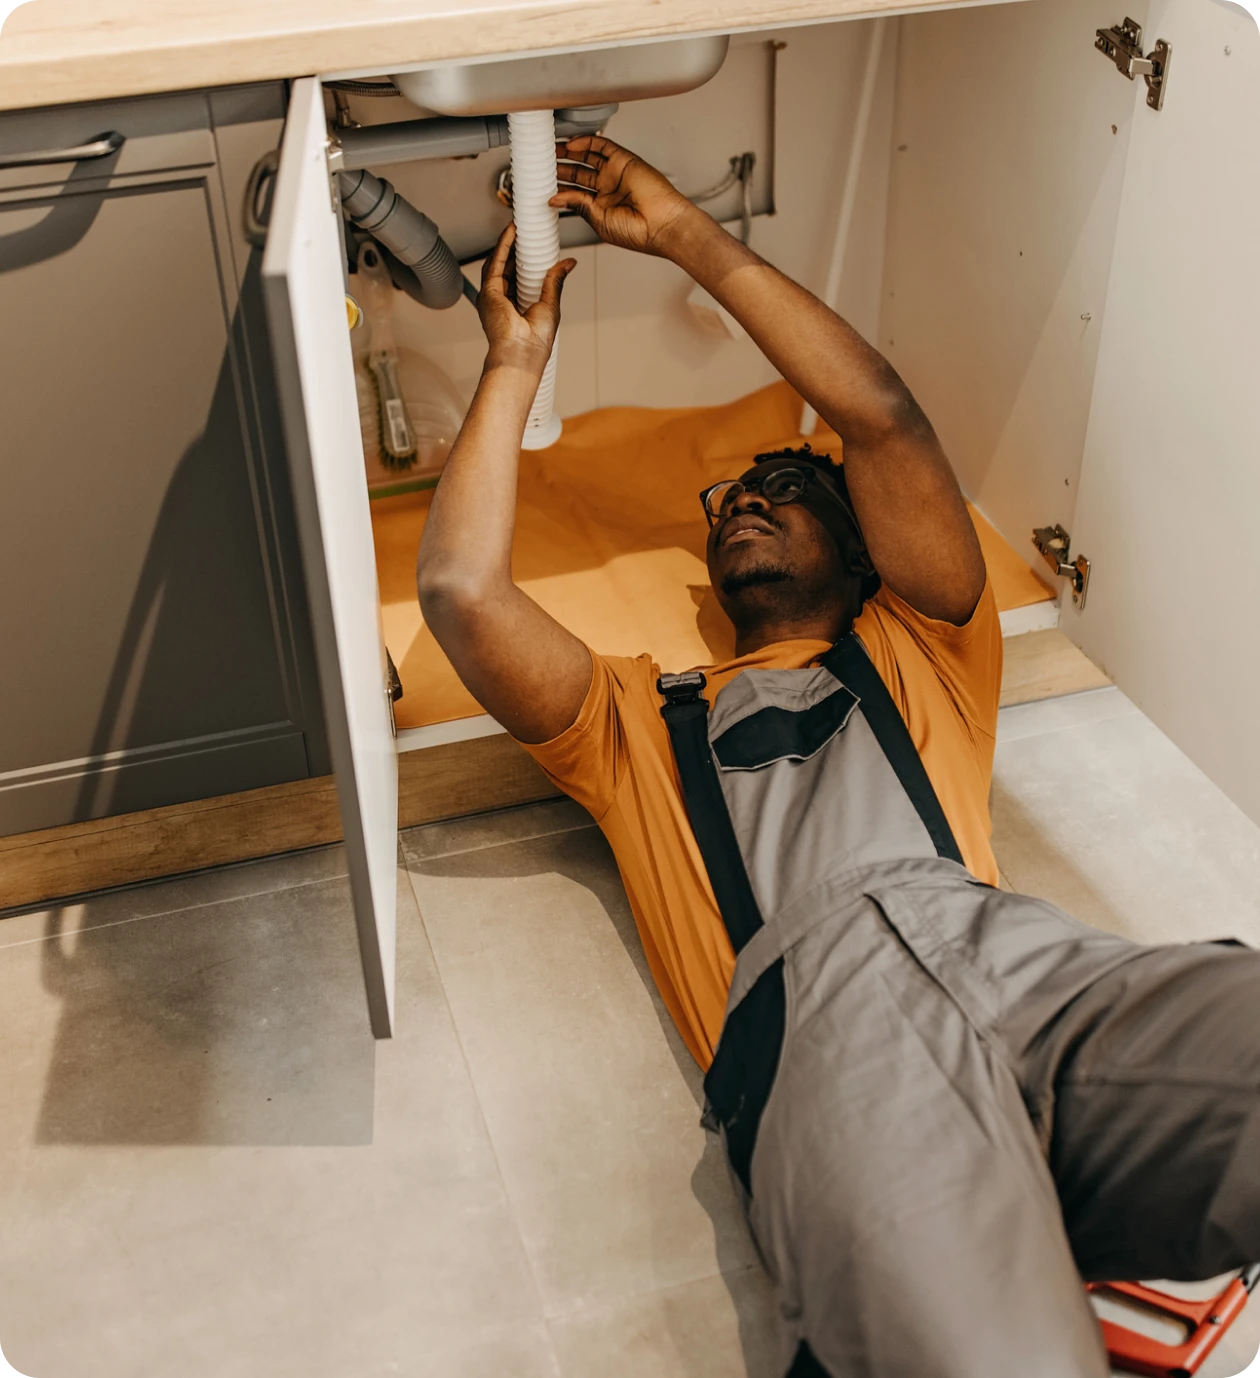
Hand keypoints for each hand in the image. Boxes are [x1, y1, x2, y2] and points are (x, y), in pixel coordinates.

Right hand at [478, 223, 575, 373]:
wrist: (522, 353)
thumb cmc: (535, 341)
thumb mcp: (550, 304)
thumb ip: (555, 280)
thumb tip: (568, 263)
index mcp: (516, 306)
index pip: (519, 276)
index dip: (524, 258)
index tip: (532, 243)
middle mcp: (502, 300)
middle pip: (506, 266)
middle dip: (514, 246)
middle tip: (525, 229)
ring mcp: (493, 296)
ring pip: (498, 261)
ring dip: (507, 242)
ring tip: (518, 225)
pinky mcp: (489, 291)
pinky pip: (495, 262)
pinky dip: (503, 246)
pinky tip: (511, 233)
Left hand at [552, 135, 696, 256]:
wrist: (661, 224)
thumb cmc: (638, 231)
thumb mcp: (599, 221)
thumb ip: (578, 205)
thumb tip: (555, 198)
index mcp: (602, 207)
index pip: (575, 192)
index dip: (558, 187)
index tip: (541, 184)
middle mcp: (608, 188)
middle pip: (578, 172)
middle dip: (559, 167)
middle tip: (542, 163)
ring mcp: (615, 174)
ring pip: (587, 157)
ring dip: (568, 152)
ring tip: (550, 150)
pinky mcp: (623, 160)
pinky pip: (601, 145)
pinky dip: (585, 142)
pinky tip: (570, 145)